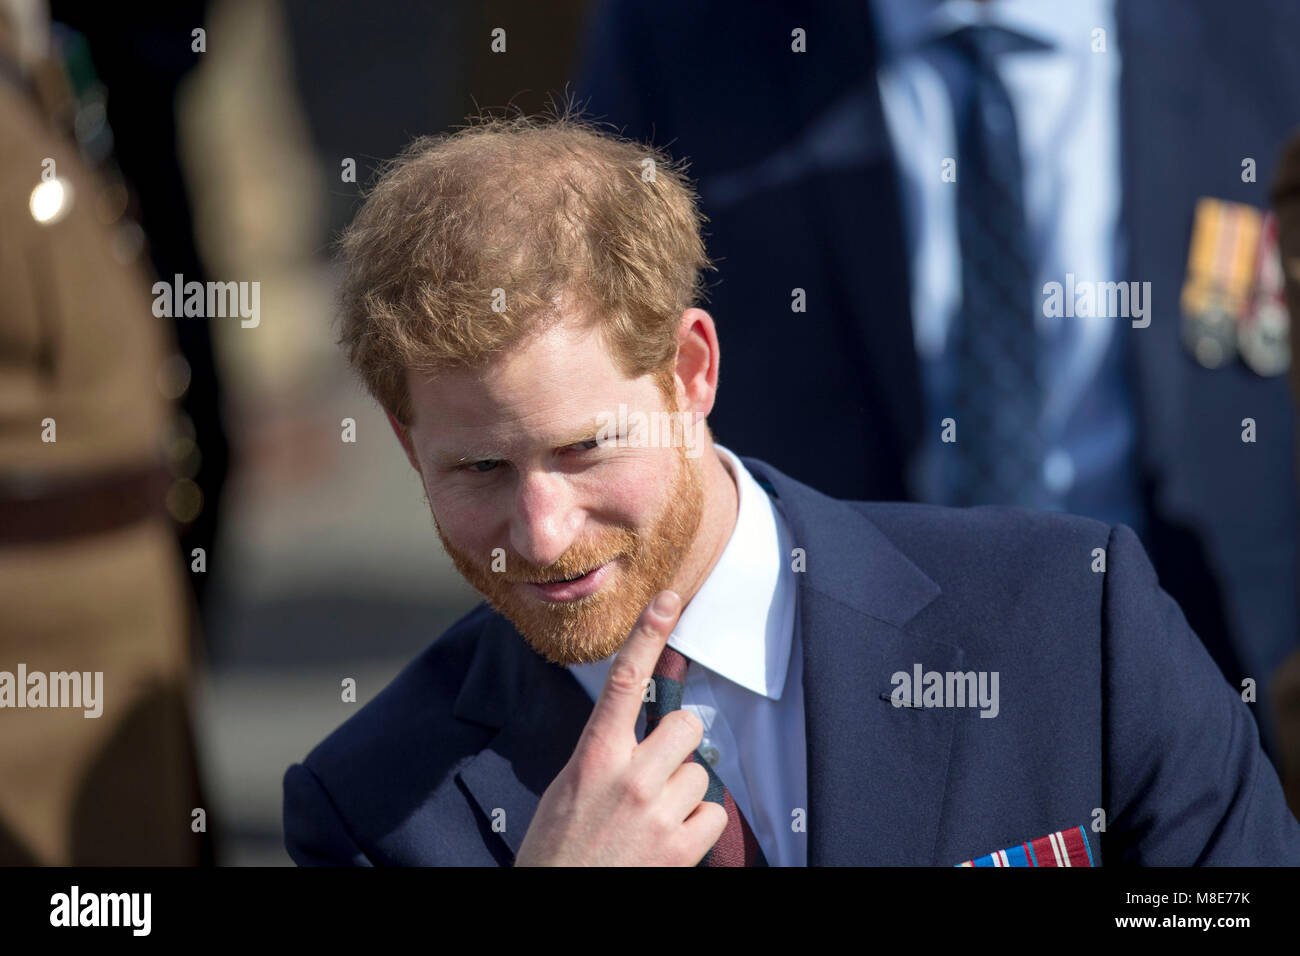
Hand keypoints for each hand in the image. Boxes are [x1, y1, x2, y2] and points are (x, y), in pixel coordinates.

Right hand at [513, 589, 727, 864]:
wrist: (556, 904)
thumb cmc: (558, 850)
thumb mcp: (569, 789)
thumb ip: (606, 756)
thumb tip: (644, 735)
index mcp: (593, 757)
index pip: (625, 681)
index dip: (649, 636)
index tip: (669, 601)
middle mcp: (628, 778)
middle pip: (686, 727)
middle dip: (679, 746)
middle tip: (657, 772)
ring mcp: (657, 814)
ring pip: (701, 776)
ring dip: (685, 794)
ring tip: (652, 821)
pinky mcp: (681, 850)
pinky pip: (714, 816)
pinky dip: (697, 830)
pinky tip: (667, 843)